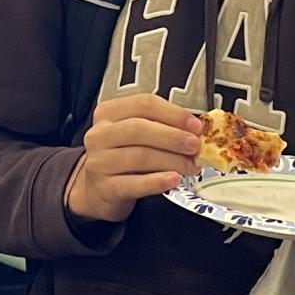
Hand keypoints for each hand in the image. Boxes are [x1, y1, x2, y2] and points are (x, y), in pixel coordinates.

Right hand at [64, 94, 204, 224]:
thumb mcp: (136, 135)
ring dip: (172, 160)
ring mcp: (99, 162)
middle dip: (173, 137)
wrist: (98, 189)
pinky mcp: (105, 188)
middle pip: (139, 129)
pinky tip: (174, 180)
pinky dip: (157, 181)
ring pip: (140, 156)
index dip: (174, 114)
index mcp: (109, 113)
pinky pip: (134, 184)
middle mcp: (100, 135)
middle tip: (195, 146)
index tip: (195, 125)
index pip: (144, 104)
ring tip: (190, 166)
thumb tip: (195, 131)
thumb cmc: (123, 156)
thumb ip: (161, 127)